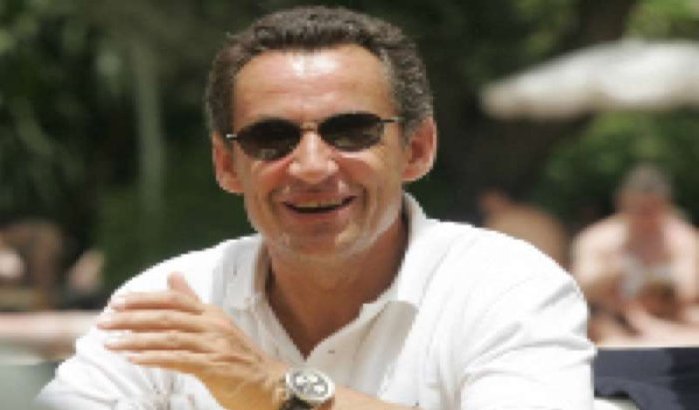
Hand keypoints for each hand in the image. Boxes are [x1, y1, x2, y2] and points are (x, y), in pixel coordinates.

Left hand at [97, 272, 287, 409]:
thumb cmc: (240, 357)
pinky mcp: (216, 366)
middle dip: (132, 318)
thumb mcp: (216, 325)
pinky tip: (134, 359)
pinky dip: (155, 358)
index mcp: (212, 314)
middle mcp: (213, 325)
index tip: (116, 302)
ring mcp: (215, 345)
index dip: (143, 299)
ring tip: (110, 343)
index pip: (173, 300)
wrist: (271, 385)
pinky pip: (180, 360)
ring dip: (136, 340)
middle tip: (104, 322)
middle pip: (167, 316)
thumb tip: (173, 274)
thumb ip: (193, 302)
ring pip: (169, 338)